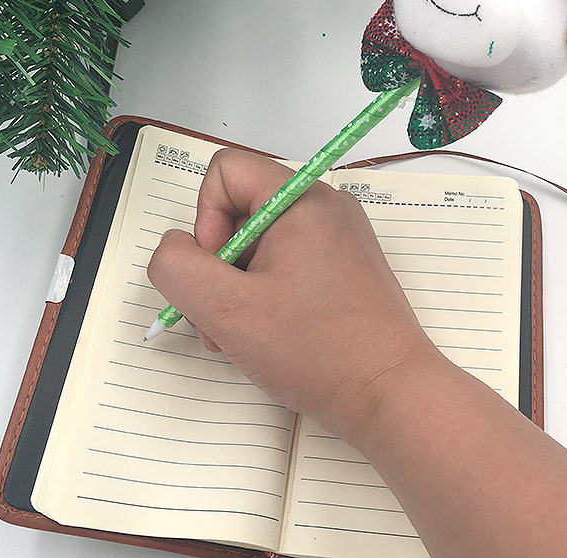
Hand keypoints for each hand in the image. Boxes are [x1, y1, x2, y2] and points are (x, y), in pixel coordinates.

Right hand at [147, 148, 438, 440]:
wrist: (392, 394)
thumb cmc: (317, 351)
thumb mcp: (228, 310)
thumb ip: (179, 268)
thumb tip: (173, 248)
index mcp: (301, 199)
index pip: (225, 172)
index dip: (205, 220)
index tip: (219, 274)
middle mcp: (325, 205)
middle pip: (241, 210)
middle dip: (220, 266)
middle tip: (224, 320)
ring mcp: (340, 235)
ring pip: (262, 241)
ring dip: (240, 286)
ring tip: (248, 335)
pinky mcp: (347, 263)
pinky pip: (290, 260)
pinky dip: (269, 292)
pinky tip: (274, 333)